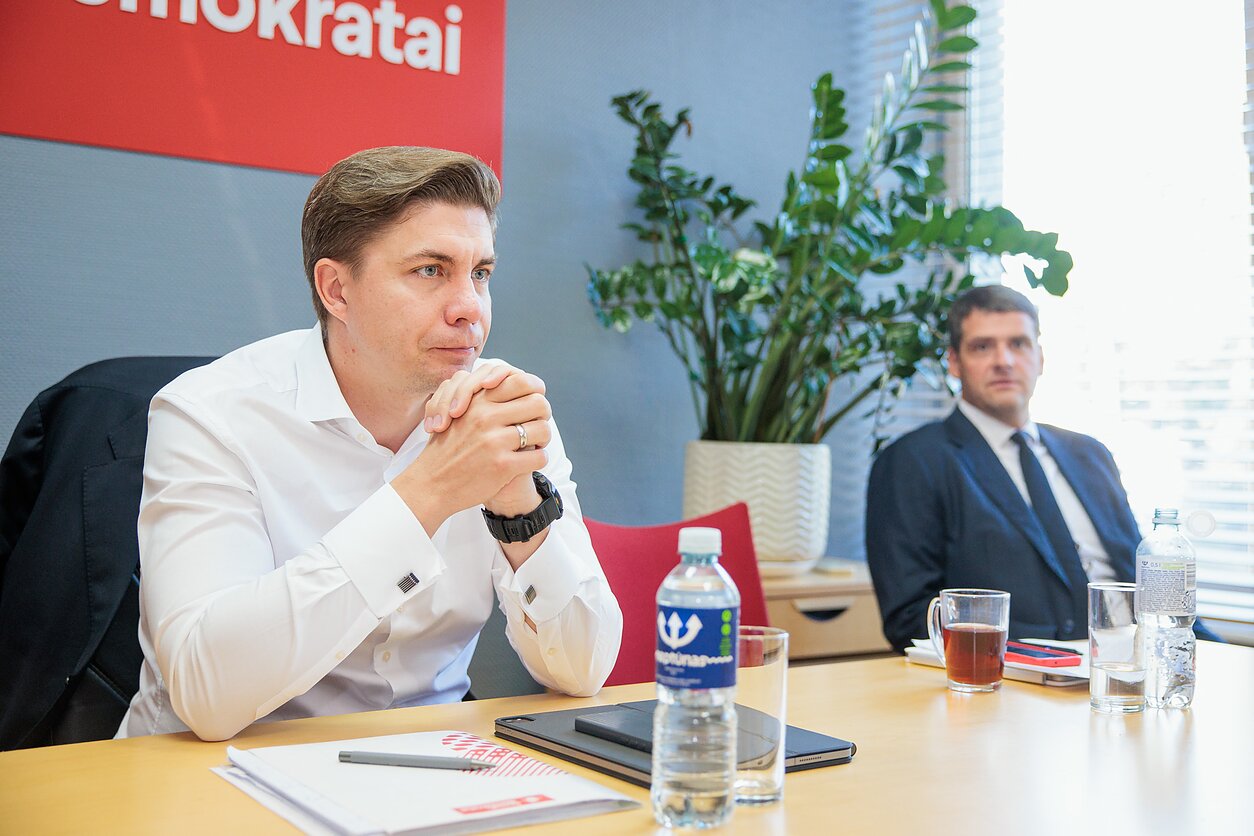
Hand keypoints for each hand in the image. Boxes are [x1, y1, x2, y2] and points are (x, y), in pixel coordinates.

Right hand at [394, 368, 551, 532]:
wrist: (431, 485)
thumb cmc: (446, 449)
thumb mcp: (457, 413)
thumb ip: (480, 398)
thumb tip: (511, 382)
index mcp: (477, 401)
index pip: (521, 381)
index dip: (533, 391)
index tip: (529, 404)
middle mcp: (486, 417)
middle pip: (538, 403)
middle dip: (543, 414)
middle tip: (537, 425)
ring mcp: (495, 441)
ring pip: (543, 429)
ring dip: (543, 438)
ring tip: (535, 444)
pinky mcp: (502, 466)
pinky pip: (539, 456)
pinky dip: (538, 459)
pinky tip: (527, 461)